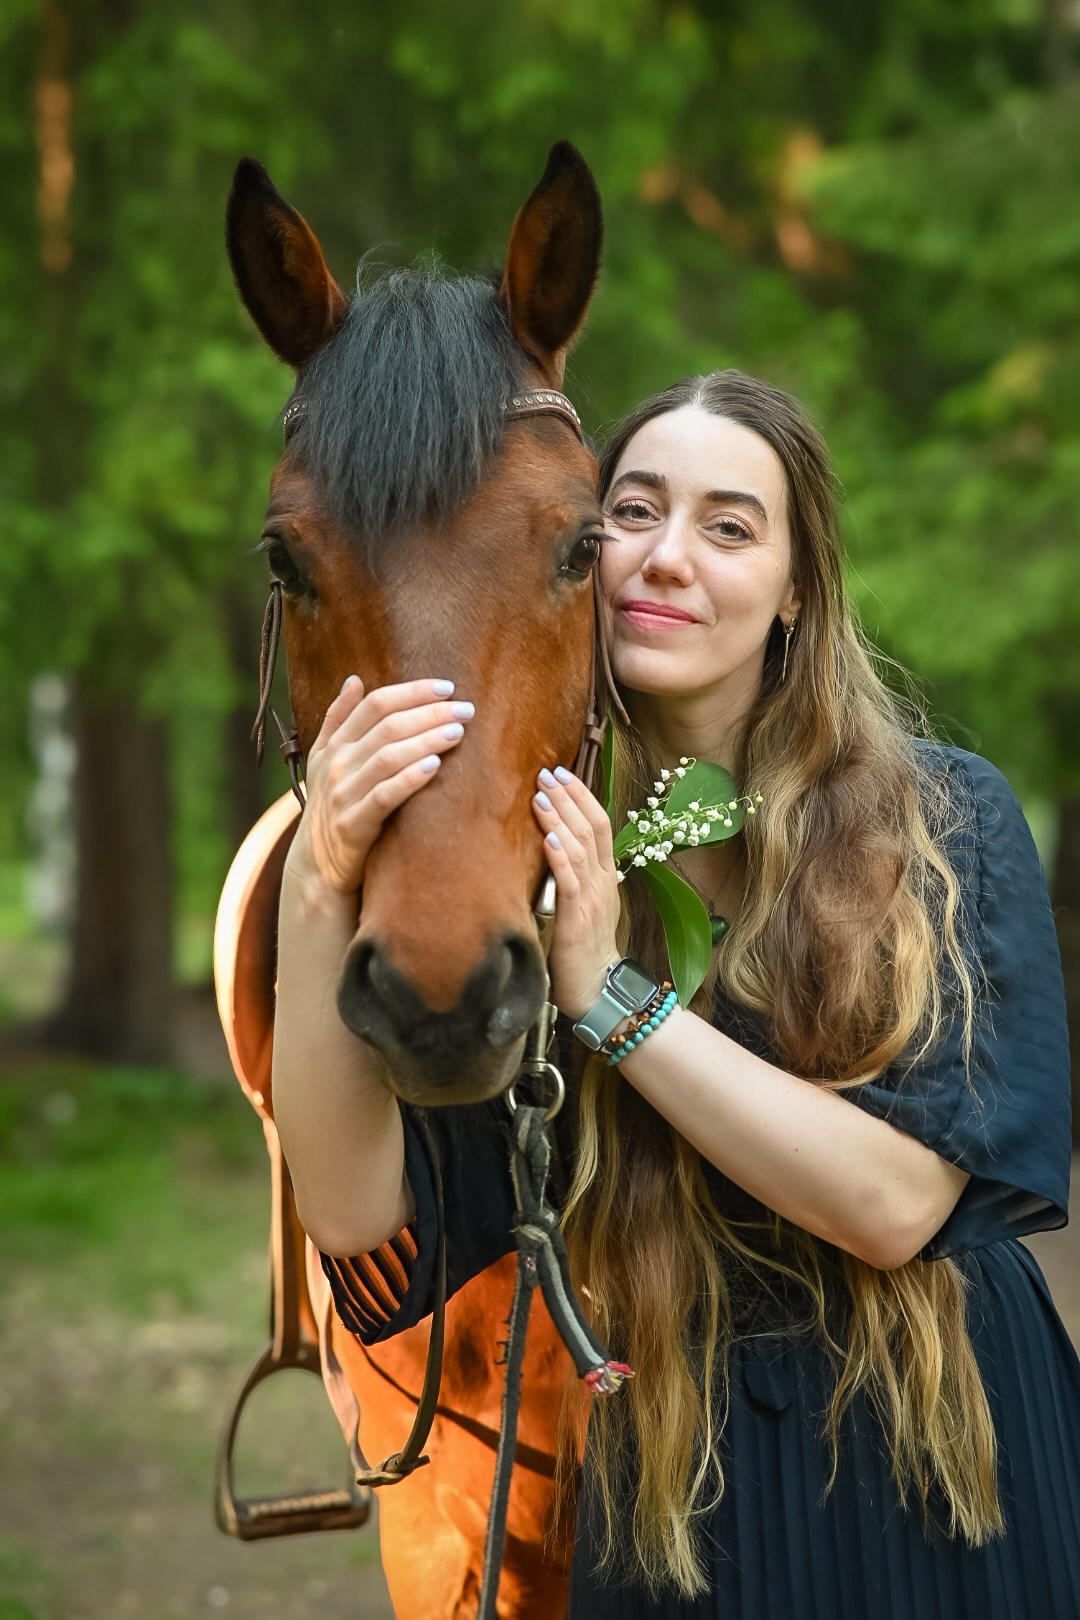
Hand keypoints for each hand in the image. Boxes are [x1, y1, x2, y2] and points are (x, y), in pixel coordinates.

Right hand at [285, 676, 474, 898]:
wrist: (316, 865)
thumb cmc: (331, 807)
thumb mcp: (324, 761)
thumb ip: (338, 720)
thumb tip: (354, 680)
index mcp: (335, 745)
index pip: (374, 705)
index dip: (411, 692)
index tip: (446, 688)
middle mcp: (336, 764)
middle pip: (387, 727)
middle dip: (429, 713)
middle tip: (465, 709)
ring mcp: (342, 794)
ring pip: (388, 757)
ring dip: (426, 740)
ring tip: (457, 732)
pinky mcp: (353, 824)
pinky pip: (385, 796)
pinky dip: (410, 778)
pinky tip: (435, 766)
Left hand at [531, 765, 621, 1020]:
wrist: (597, 988)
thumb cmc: (583, 948)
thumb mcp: (583, 903)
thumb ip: (573, 875)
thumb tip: (550, 844)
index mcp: (606, 875)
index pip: (600, 824)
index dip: (582, 795)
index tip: (561, 772)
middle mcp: (604, 881)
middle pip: (591, 827)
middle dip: (568, 797)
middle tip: (547, 772)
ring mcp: (594, 898)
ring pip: (581, 848)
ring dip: (559, 818)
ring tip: (541, 795)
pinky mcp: (578, 918)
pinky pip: (570, 881)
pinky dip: (560, 856)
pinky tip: (549, 838)